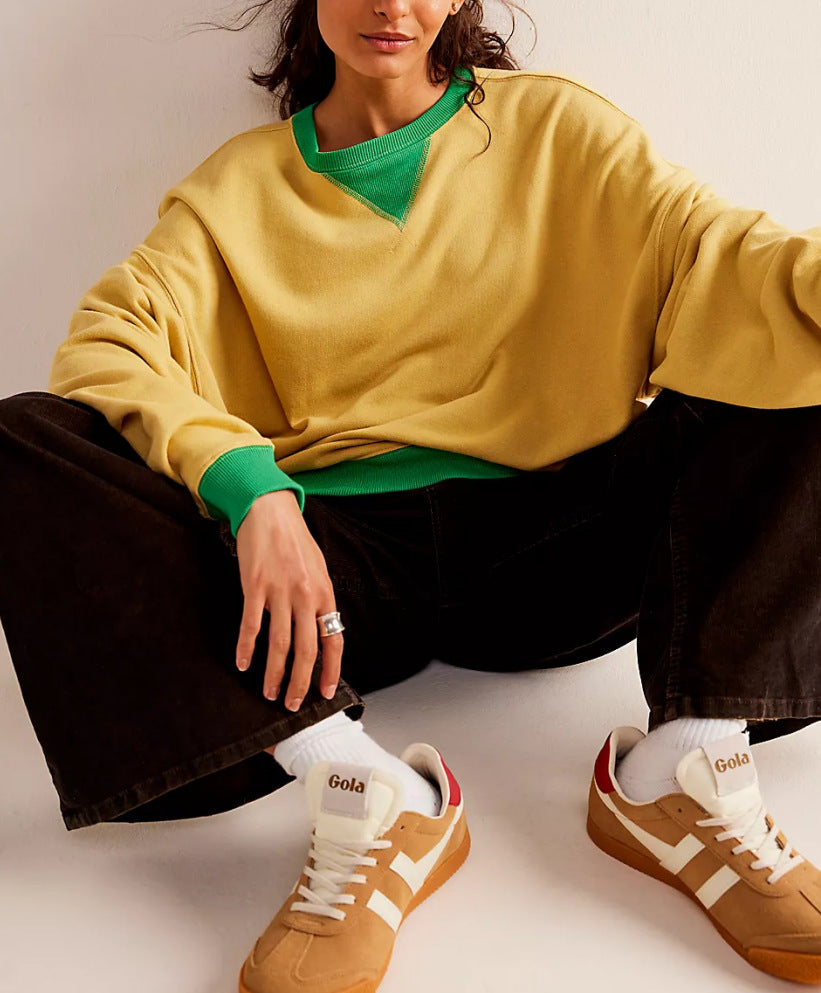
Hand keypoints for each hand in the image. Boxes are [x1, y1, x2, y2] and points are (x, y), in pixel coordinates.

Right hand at [233, 489, 342, 710]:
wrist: (269, 510)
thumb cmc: (294, 540)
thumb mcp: (317, 569)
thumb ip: (317, 600)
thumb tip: (319, 631)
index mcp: (324, 593)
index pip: (333, 640)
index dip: (330, 670)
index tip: (325, 692)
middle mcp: (305, 596)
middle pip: (306, 650)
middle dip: (300, 682)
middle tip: (292, 704)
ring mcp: (279, 592)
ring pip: (279, 645)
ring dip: (274, 674)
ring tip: (269, 692)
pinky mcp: (254, 586)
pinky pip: (251, 625)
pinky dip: (246, 648)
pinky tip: (243, 663)